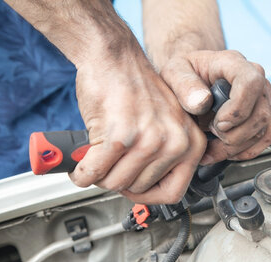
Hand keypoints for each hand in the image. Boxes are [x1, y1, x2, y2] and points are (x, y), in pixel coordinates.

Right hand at [69, 43, 206, 203]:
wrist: (114, 56)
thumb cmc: (136, 87)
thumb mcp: (167, 124)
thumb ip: (164, 157)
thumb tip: (145, 190)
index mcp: (191, 143)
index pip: (173, 193)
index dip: (147, 195)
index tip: (134, 189)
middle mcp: (176, 143)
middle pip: (138, 189)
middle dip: (116, 180)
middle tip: (107, 167)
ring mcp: (149, 141)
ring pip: (115, 183)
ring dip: (97, 176)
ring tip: (94, 159)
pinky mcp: (121, 137)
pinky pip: (94, 172)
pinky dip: (80, 172)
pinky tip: (79, 162)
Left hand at [159, 50, 270, 164]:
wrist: (193, 81)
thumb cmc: (186, 75)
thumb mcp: (174, 73)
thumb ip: (184, 86)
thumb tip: (202, 102)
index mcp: (234, 63)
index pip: (250, 83)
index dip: (237, 110)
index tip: (218, 124)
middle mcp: (256, 77)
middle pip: (260, 114)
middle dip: (233, 136)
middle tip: (210, 135)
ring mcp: (264, 96)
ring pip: (264, 130)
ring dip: (238, 147)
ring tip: (213, 148)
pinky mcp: (267, 113)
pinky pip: (267, 137)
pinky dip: (247, 150)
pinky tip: (226, 151)